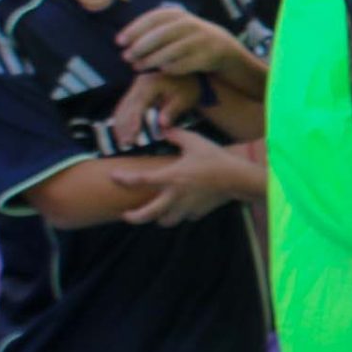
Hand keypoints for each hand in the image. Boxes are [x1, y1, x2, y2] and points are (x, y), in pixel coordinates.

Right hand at [106, 69, 199, 141]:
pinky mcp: (135, 90)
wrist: (186, 73)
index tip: (132, 137)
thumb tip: (162, 124)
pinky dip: (123, 118)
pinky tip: (123, 131)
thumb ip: (172, 111)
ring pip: (122, 106)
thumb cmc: (188, 86)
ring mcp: (135, 86)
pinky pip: (125, 105)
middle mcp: (139, 83)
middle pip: (125, 107)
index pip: (137, 106)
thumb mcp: (185, 99)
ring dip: (121, 124)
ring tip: (122, 141)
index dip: (133, 123)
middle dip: (123, 126)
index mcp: (150, 84)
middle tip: (124, 143)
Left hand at [111, 129, 252, 224]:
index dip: (124, 179)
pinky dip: (181, 214)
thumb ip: (176, 135)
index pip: (140, 179)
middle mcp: (174, 195)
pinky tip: (183, 207)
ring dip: (158, 218)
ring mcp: (186, 207)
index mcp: (170, 176)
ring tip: (157, 213)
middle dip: (134, 217)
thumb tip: (165, 129)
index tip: (114, 177)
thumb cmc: (215, 158)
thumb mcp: (195, 141)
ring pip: (165, 221)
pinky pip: (185, 217)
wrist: (237, 178)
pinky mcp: (197, 212)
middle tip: (126, 216)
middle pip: (147, 213)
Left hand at [117, 5, 245, 78]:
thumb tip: (123, 40)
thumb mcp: (172, 25)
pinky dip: (168, 68)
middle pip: (159, 35)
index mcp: (177, 14)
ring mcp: (199, 41)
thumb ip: (151, 29)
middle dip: (140, 47)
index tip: (119, 41)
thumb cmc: (186, 37)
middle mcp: (189, 25)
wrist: (220, 45)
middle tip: (126, 57)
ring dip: (150, 60)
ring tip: (137, 67)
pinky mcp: (206, 57)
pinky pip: (182, 64)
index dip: (134, 30)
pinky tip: (158, 71)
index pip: (152, 19)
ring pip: (170, 51)